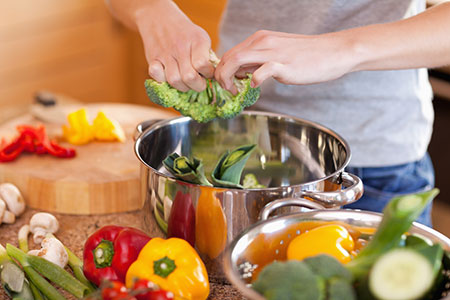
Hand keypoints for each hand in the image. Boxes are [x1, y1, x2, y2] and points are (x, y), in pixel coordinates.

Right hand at [135, 1, 213, 91]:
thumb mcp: (201, 38)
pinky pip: (156, 75)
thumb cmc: (185, 33)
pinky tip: (169, 77)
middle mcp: (180, 47)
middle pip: (189, 77)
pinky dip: (162, 80)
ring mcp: (165, 53)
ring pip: (174, 81)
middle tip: (198, 83)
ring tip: (185, 82)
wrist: (159, 17)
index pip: (203, 65)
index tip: (207, 73)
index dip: (208, 74)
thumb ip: (207, 57)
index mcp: (197, 41)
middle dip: (197, 86)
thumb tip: (216, 77)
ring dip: (182, 87)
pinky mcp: (152, 58)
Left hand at [215, 30, 354, 92]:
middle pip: (228, 57)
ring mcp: (272, 52)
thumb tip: (241, 73)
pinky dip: (253, 81)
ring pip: (237, 61)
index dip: (223, 70)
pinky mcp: (283, 65)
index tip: (227, 84)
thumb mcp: (276, 53)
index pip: (230, 53)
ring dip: (229, 78)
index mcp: (259, 39)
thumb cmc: (306, 56)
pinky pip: (261, 72)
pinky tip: (255, 87)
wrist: (333, 52)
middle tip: (227, 91)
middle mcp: (262, 42)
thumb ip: (258, 61)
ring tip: (234, 91)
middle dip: (221, 76)